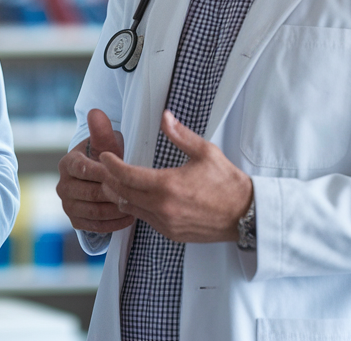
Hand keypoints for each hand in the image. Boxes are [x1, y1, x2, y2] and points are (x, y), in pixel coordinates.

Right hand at [57, 109, 134, 233]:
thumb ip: (101, 131)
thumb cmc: (106, 159)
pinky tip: (129, 218)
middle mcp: (62, 185)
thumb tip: (96, 112)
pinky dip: (112, 224)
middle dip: (113, 193)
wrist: (100, 180)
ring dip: (115, 210)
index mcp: (67, 163)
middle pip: (90, 192)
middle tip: (135, 194)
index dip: (104, 173)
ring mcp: (67, 205)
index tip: (124, 174)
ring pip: (93, 211)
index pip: (84, 169)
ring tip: (135, 207)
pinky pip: (94, 226)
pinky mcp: (75, 220)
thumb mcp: (105, 145)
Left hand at [95, 110, 251, 243]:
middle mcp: (163, 207)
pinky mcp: (172, 234)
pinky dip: (137, 209)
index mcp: (167, 185)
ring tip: (115, 184)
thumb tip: (165, 117)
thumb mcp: (205, 152)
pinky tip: (137, 200)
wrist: (246, 214)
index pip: (127, 175)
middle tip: (104, 169)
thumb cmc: (228, 183)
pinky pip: (146, 220)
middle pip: (123, 194)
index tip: (104, 157)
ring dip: (121, 196)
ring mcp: (166, 223)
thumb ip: (180, 135)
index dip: (112, 165)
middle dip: (110, 180)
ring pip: (131, 209)